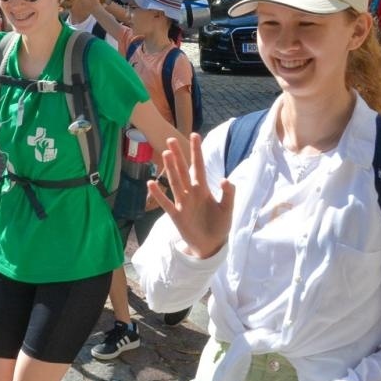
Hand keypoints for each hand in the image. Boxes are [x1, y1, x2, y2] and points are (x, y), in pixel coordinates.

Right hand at [147, 133, 232, 260]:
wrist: (211, 245)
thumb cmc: (219, 225)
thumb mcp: (228, 209)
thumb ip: (229, 194)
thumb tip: (225, 179)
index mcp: (204, 189)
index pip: (199, 166)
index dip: (197, 152)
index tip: (194, 135)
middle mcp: (191, 193)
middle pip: (183, 170)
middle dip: (178, 155)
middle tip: (170, 139)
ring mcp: (182, 203)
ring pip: (174, 182)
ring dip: (170, 169)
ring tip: (165, 154)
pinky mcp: (176, 215)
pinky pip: (165, 203)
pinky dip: (158, 194)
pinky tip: (151, 183)